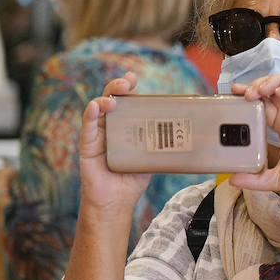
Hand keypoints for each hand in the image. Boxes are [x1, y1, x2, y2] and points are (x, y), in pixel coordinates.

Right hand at [79, 73, 152, 212]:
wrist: (117, 201)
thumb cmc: (133, 179)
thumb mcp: (153, 157)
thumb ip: (164, 145)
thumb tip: (191, 137)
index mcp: (127, 125)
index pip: (127, 101)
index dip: (129, 87)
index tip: (134, 78)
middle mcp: (111, 126)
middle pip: (112, 99)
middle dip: (118, 87)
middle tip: (128, 83)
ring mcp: (98, 134)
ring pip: (98, 109)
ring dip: (106, 99)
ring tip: (115, 98)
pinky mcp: (88, 146)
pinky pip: (88, 127)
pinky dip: (91, 115)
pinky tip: (95, 106)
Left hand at [228, 74, 279, 204]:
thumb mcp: (276, 177)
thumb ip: (255, 179)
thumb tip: (233, 179)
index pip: (264, 104)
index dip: (249, 96)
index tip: (234, 95)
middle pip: (272, 89)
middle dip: (256, 86)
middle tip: (243, 93)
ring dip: (271, 82)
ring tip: (260, 91)